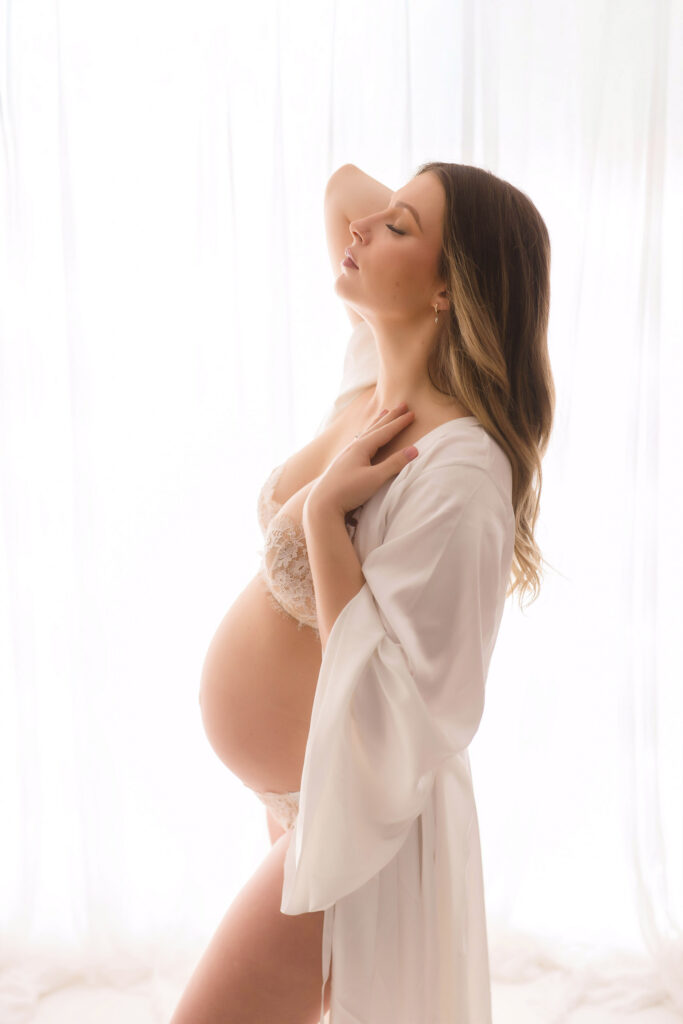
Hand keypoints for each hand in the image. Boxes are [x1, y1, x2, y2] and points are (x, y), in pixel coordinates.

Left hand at [305, 403, 418, 517]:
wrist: (321, 504)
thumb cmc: (348, 491)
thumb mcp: (375, 478)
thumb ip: (394, 464)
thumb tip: (414, 449)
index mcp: (361, 447)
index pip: (385, 432)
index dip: (399, 423)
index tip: (412, 413)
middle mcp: (353, 447)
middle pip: (376, 427)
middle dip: (390, 417)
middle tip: (402, 405)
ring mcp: (346, 454)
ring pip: (366, 432)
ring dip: (378, 422)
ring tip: (384, 413)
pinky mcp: (343, 463)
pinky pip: (359, 441)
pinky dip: (367, 433)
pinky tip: (365, 436)